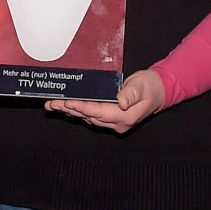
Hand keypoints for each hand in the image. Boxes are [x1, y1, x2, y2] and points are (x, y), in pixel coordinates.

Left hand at [46, 68, 165, 132]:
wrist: (158, 93)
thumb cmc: (149, 87)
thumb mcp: (142, 86)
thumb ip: (131, 94)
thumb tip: (121, 101)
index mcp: (124, 117)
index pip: (98, 112)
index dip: (82, 107)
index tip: (68, 102)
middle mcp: (116, 123)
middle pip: (89, 117)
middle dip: (70, 110)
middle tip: (53, 104)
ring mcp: (112, 124)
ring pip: (87, 118)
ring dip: (70, 112)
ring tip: (53, 105)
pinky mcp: (109, 120)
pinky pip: (90, 117)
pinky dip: (77, 112)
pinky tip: (65, 107)